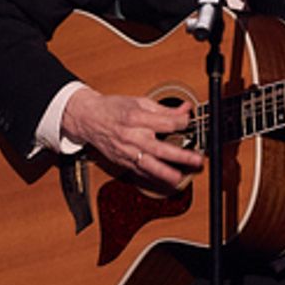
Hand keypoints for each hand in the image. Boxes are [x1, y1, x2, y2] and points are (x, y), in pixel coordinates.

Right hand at [63, 88, 202, 189]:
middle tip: (196, 160)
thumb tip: (186, 110)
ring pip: (148, 165)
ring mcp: (127, 151)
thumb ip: (164, 109)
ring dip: (165, 173)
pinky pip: (140, 172)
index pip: (165, 123)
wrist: (88, 119)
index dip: (182, 123)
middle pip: (159, 148)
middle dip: (180, 156)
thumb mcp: (139, 102)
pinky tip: (165, 181)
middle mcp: (132, 136)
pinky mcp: (123, 161)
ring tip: (180, 178)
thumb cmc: (113, 109)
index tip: (189, 122)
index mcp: (137, 118)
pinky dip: (153, 178)